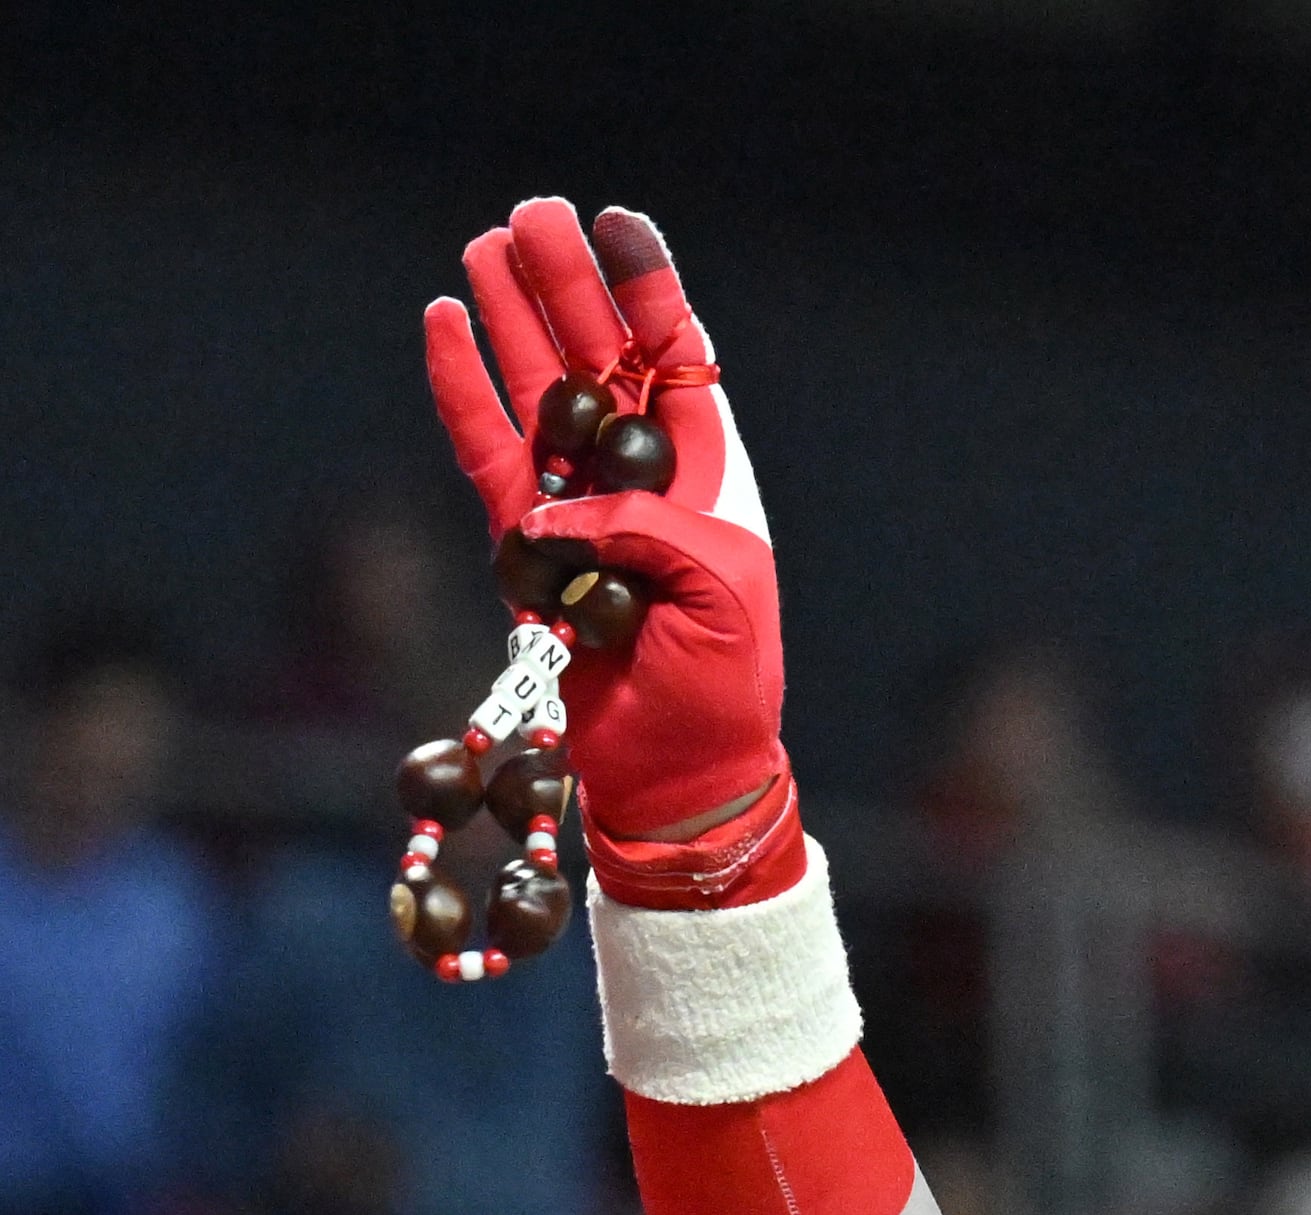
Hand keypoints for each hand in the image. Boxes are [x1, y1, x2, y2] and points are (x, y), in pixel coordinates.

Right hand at [423, 200, 784, 847]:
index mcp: (706, 471)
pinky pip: (485, 452)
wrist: (680, 763)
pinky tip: (445, 327)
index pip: (675, 357)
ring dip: (511, 319)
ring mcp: (575, 503)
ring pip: (535, 391)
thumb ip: (641, 528)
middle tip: (531, 215)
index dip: (647, 288)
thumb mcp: (715, 584)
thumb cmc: (723, 676)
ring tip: (486, 245)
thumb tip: (551, 508)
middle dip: (565, 284)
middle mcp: (638, 476)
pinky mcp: (523, 543)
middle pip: (594, 355)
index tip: (617, 222)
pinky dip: (462, 391)